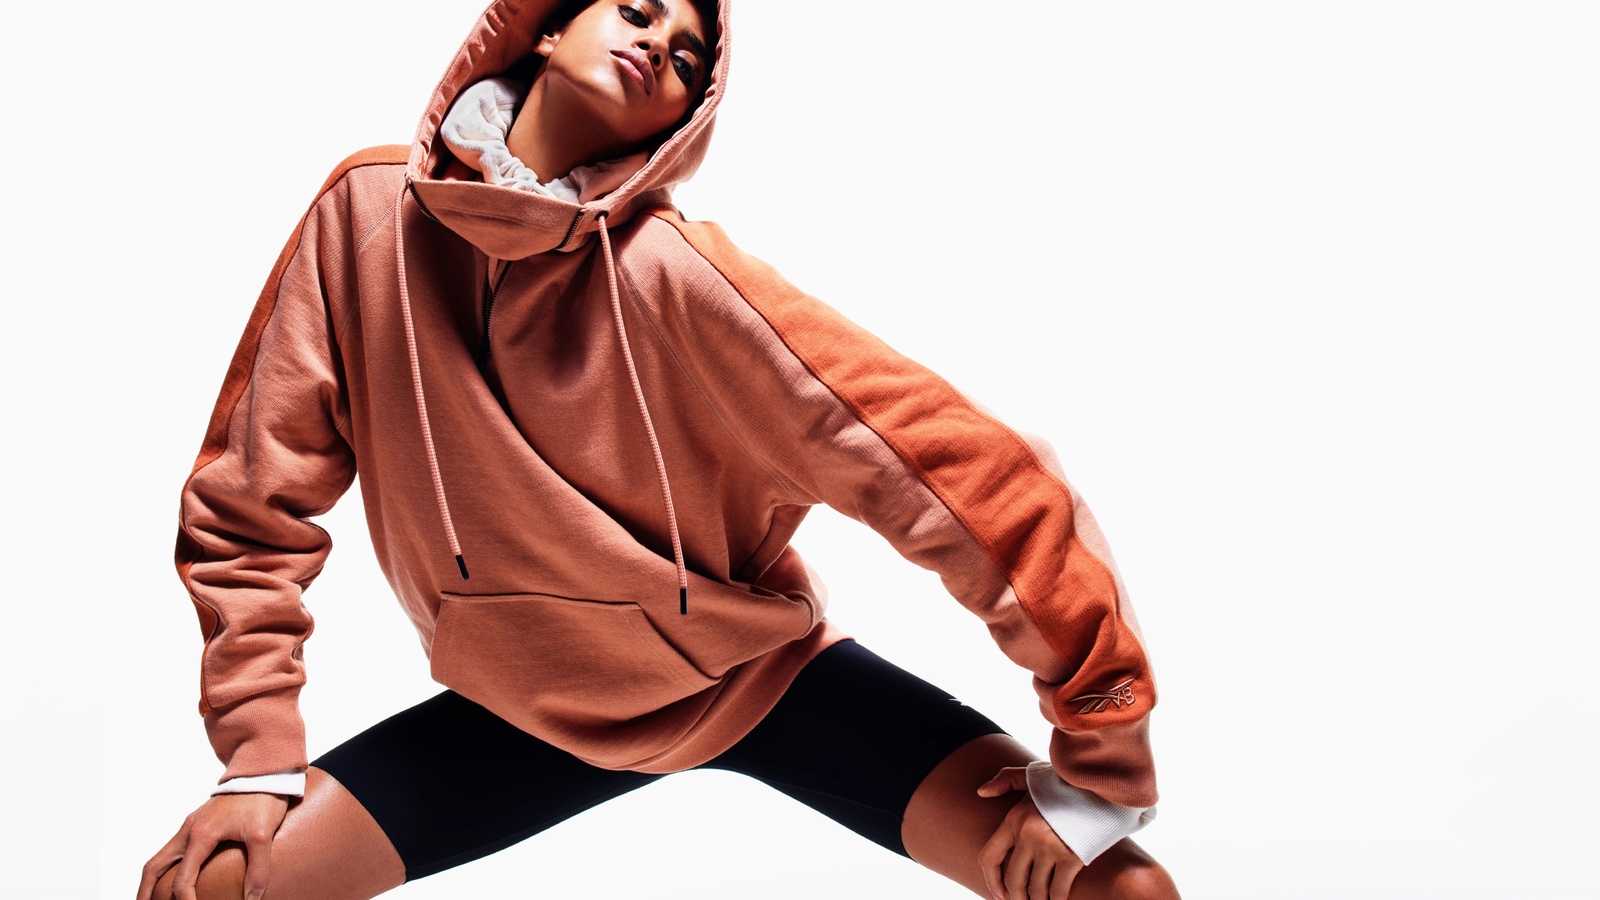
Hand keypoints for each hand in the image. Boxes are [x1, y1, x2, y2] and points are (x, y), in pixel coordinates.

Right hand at [137, 792, 288, 899]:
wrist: (263, 771)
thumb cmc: (262, 800)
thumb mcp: (264, 836)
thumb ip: (258, 870)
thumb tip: (252, 899)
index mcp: (200, 836)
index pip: (182, 880)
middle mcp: (189, 830)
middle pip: (154, 866)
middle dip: (146, 891)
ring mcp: (192, 825)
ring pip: (162, 855)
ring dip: (153, 878)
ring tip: (153, 897)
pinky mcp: (200, 821)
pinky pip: (176, 847)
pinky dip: (169, 865)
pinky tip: (177, 873)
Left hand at [976, 766, 1083, 899]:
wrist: (1101, 782)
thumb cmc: (1067, 781)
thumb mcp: (1032, 775)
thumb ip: (1005, 780)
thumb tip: (981, 792)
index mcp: (1014, 818)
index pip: (990, 857)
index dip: (991, 881)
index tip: (998, 894)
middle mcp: (1028, 834)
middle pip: (1013, 880)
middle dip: (1016, 897)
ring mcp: (1049, 847)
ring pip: (1036, 889)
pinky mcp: (1072, 856)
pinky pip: (1058, 890)